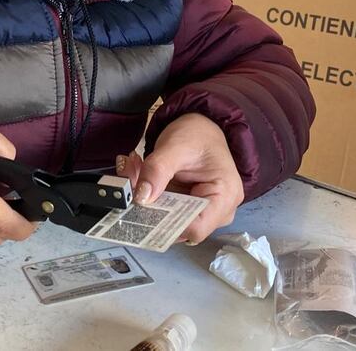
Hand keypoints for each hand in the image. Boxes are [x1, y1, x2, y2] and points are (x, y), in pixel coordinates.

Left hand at [116, 113, 243, 245]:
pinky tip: (138, 171)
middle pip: (178, 226)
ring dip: (144, 197)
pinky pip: (162, 210)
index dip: (166, 222)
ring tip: (134, 167)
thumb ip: (157, 170)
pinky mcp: (186, 208)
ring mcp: (202, 212)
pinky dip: (147, 193)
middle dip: (148, 204)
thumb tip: (142, 198)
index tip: (141, 201)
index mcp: (225, 196)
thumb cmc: (198, 134)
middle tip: (130, 174)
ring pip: (165, 218)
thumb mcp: (176, 146)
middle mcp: (218, 211)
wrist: (201, 127)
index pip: (196, 228)